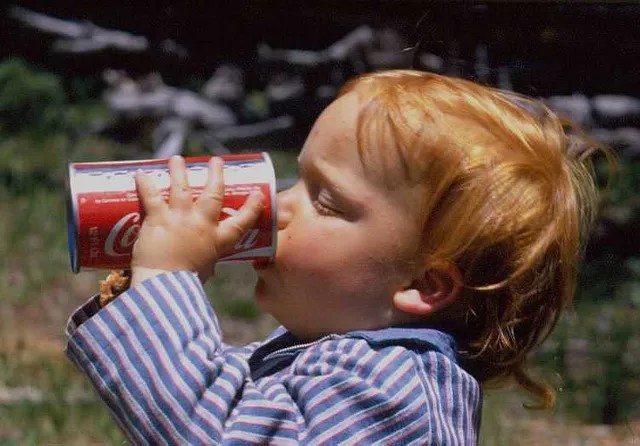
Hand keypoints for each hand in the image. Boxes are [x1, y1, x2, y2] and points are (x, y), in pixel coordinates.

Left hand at [130, 155, 263, 284]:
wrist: (164, 286)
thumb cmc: (186, 284)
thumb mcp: (205, 271)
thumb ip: (206, 265)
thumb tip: (208, 270)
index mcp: (219, 240)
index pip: (242, 221)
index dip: (253, 206)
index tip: (258, 194)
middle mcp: (202, 224)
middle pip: (213, 193)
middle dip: (216, 174)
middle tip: (216, 161)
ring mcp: (180, 219)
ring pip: (181, 187)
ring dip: (179, 171)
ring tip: (177, 159)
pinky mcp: (158, 219)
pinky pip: (151, 196)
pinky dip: (145, 183)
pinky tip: (141, 173)